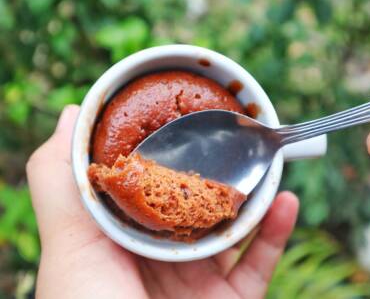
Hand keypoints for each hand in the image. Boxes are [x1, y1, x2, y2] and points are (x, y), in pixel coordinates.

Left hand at [27, 105, 298, 298]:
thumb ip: (61, 178)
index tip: (185, 120)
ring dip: (256, 195)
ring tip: (268, 159)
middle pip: (198, 204)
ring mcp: (198, 278)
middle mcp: (163, 255)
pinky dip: (277, 232)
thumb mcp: (66, 238)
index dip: (168, 152)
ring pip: (234, 229)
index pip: (152, 185)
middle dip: (219, 171)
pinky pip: (260, 263)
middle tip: (236, 136)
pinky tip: (287, 201)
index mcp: (127, 237)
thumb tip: (74, 114)